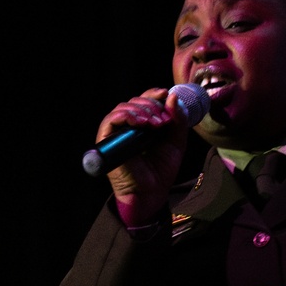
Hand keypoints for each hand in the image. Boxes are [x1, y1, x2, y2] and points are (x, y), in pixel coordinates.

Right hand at [97, 88, 189, 227]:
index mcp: (144, 123)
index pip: (144, 99)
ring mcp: (117, 132)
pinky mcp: (107, 140)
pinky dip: (126, 116)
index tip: (165, 94)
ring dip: (141, 110)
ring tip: (155, 124)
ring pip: (123, 107)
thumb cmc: (162, 169)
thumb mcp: (176, 141)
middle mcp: (128, 125)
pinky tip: (141, 124)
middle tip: (163, 121)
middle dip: (151, 105)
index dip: (153, 94)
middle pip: (135, 101)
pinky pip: (111, 120)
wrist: (152, 191)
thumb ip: (178, 120)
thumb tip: (172, 96)